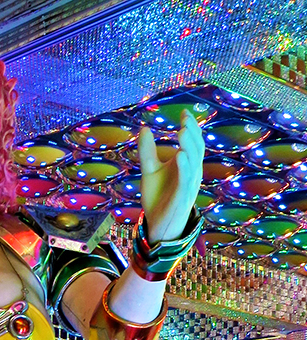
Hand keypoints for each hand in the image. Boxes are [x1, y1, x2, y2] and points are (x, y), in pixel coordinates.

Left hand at [138, 110, 203, 243]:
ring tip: (182, 132)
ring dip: (189, 147)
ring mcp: (189, 186)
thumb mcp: (150, 170)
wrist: (157, 225)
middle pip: (197, 149)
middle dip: (192, 133)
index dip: (191, 127)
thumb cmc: (158, 198)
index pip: (193, 142)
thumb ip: (148, 151)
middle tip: (185, 120)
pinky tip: (180, 156)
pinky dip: (185, 168)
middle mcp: (191, 173)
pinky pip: (186, 181)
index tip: (184, 112)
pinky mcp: (182, 198)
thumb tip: (144, 128)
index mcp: (186, 165)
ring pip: (194, 163)